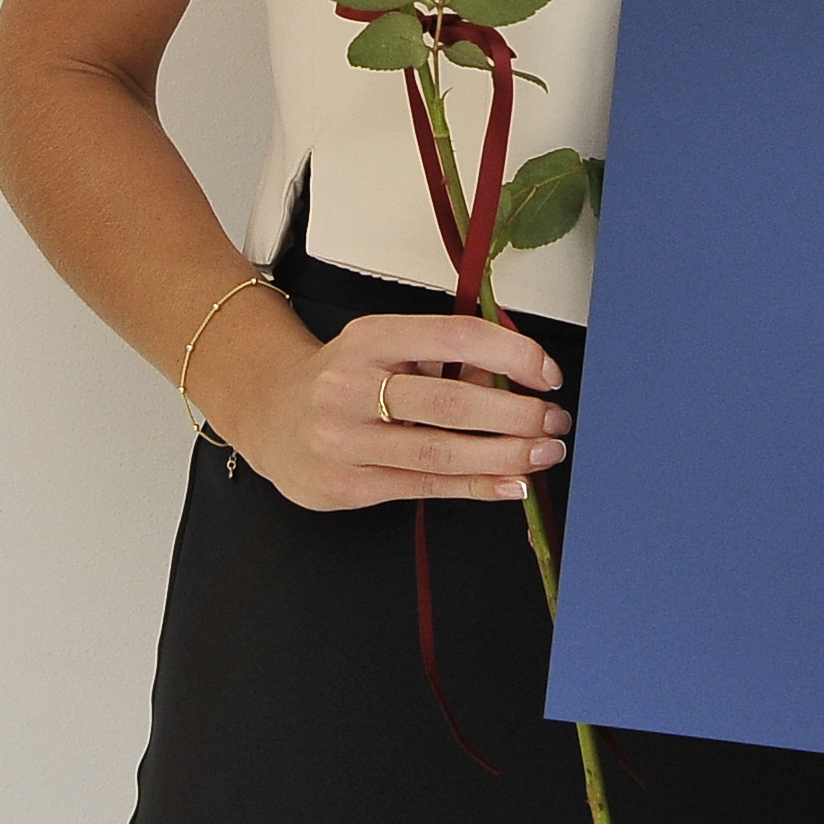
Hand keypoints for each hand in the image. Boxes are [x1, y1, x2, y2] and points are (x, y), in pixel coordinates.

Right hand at [213, 307, 570, 510]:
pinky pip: (424, 487)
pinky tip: (510, 485)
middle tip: (555, 420)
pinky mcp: (346, 486)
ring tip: (544, 453)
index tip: (547, 372)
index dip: (511, 353)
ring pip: (440, 452)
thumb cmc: (343, 378)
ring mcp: (346, 440)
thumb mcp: (383, 346)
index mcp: (370, 338)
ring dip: (504, 455)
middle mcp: (352, 386)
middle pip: (451, 401)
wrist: (268, 415)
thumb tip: (512, 376)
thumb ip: (441, 358)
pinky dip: (475, 487)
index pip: (454, 336)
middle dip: (515, 414)